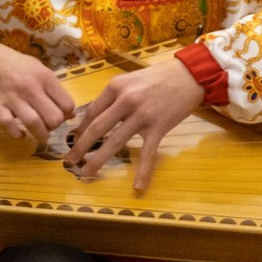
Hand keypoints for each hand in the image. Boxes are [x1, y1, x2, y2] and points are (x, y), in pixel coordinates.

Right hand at [0, 38, 74, 145]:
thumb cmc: (13, 63)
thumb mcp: (38, 68)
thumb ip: (53, 88)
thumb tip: (69, 112)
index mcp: (44, 77)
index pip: (67, 104)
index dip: (68, 114)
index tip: (63, 115)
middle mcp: (30, 88)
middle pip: (53, 118)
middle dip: (55, 126)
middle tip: (50, 125)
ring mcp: (12, 98)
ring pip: (34, 124)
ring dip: (41, 135)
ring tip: (41, 135)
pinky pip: (9, 126)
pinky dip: (17, 134)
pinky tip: (20, 133)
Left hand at [64, 59, 206, 193]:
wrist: (192, 75)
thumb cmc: (160, 76)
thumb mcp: (131, 79)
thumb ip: (114, 96)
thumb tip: (96, 116)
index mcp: (116, 87)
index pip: (91, 112)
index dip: (80, 129)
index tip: (75, 140)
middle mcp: (126, 101)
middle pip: (97, 129)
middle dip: (80, 147)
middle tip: (69, 161)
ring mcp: (143, 115)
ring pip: (115, 142)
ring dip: (98, 160)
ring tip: (86, 173)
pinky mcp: (159, 127)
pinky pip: (148, 153)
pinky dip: (143, 171)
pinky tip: (138, 187)